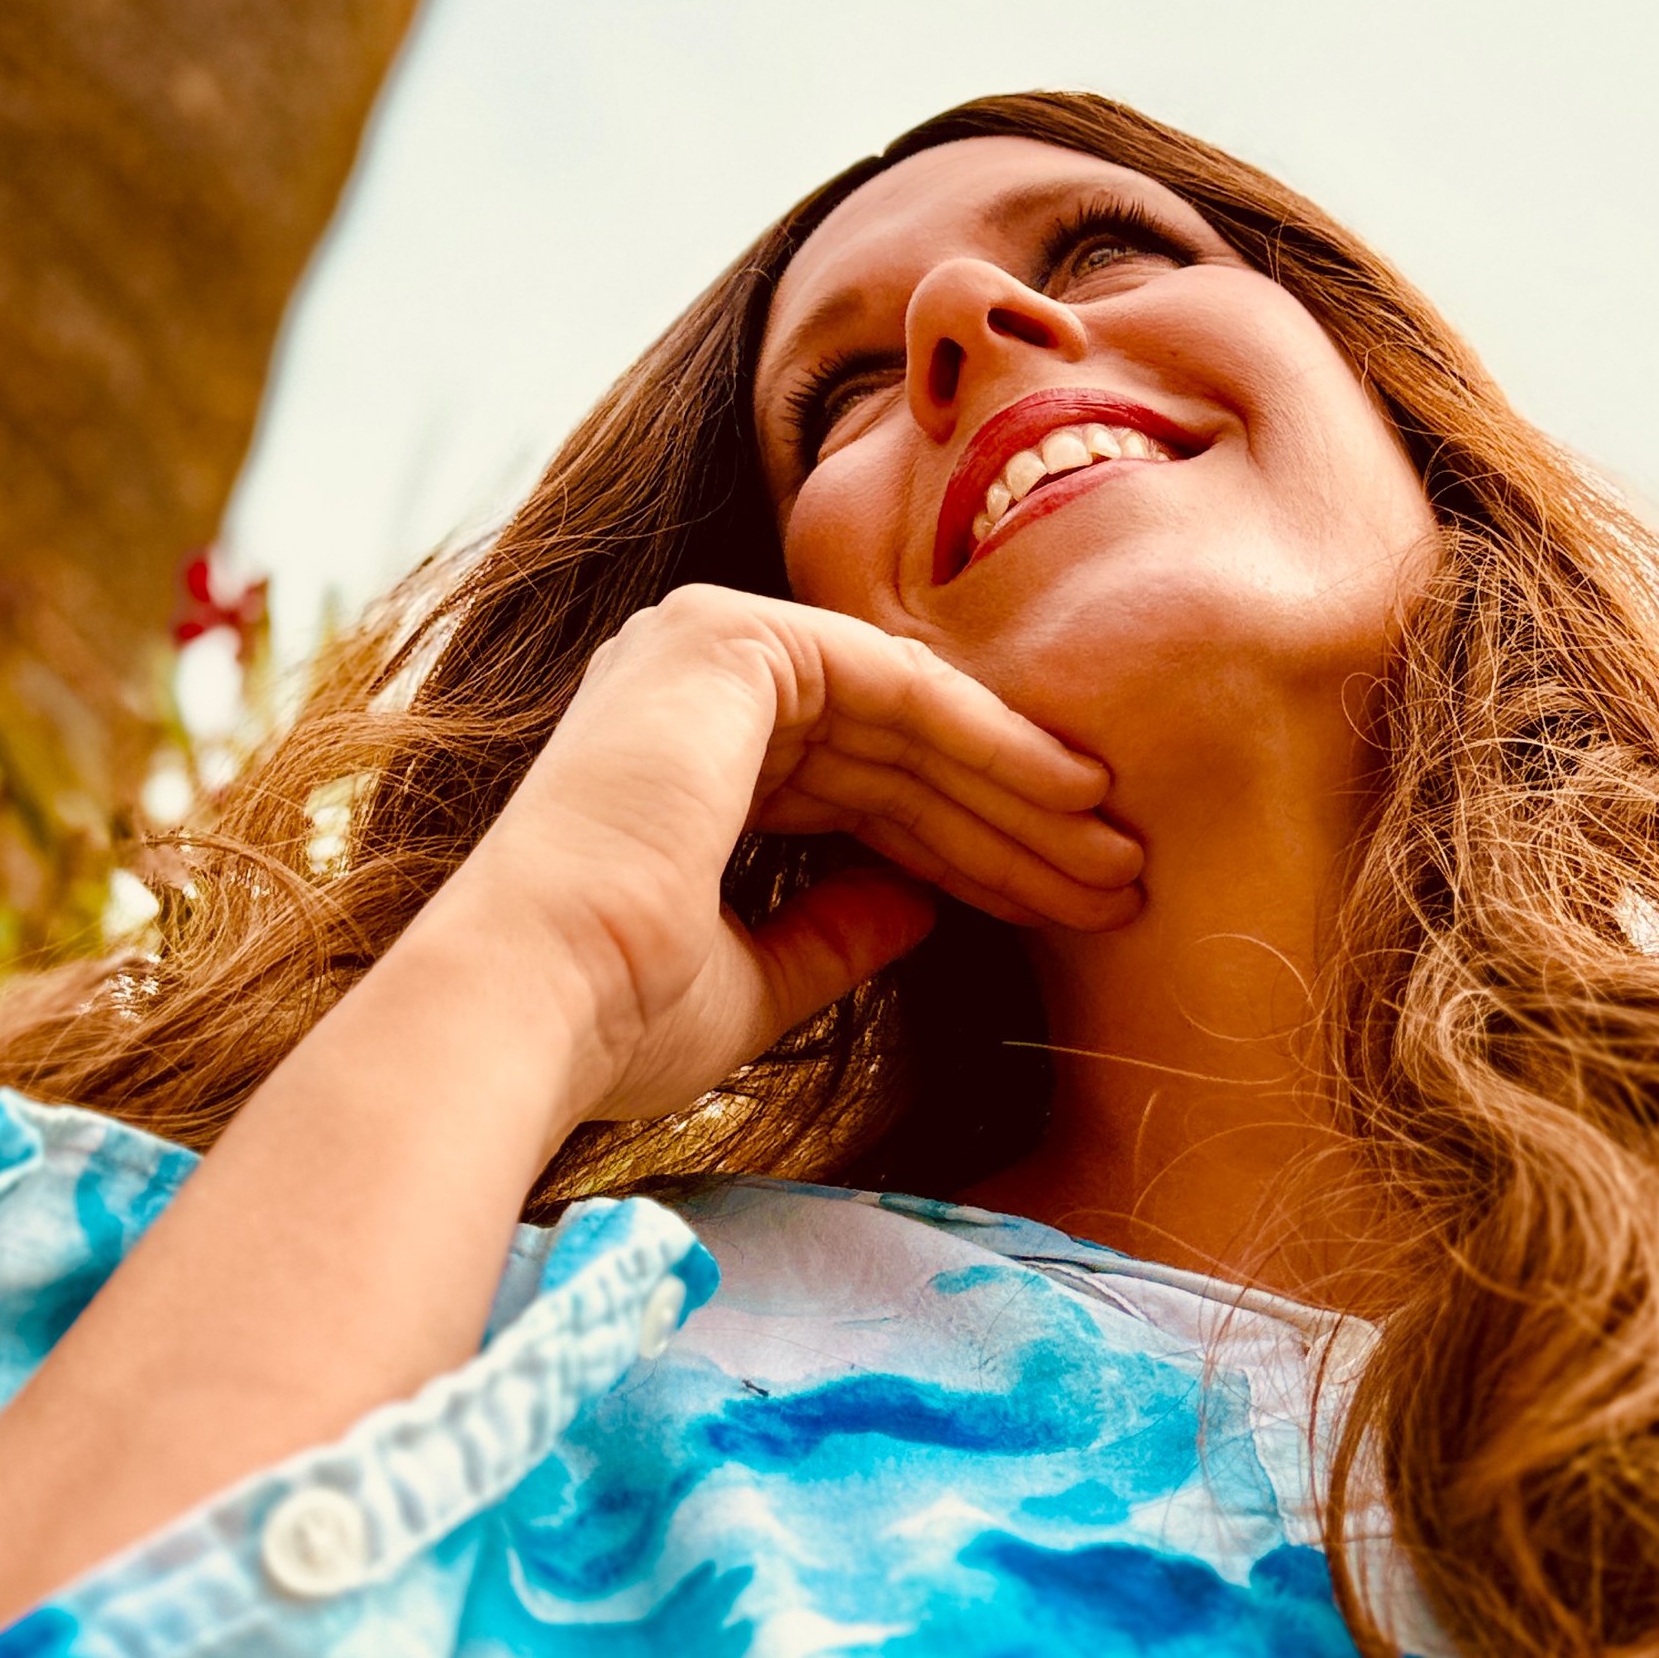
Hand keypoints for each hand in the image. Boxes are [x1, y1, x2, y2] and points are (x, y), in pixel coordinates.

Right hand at [418, 585, 1141, 1123]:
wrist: (537, 1004)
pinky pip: (900, 686)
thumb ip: (839, 929)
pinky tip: (1071, 794)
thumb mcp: (758, 977)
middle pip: (900, 759)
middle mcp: (692, 692)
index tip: (1064, 906)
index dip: (971, 855)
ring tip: (1121, 859)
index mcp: (688, 767)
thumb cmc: (618, 1017)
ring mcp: (706, 650)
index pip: (864, 800)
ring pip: (914, 723)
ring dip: (1026, 794)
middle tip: (1121, 882)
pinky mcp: (735, 640)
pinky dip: (990, 741)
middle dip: (1017, 825)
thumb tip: (925, 904)